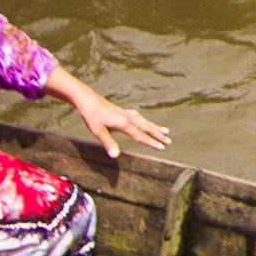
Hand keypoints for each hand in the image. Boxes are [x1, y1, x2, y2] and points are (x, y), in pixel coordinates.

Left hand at [53, 73, 170, 158]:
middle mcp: (127, 118)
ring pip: (143, 121)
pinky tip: (142, 120)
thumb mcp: (98, 131)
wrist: (87, 99)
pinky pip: (137, 117)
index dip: (151, 142)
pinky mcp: (121, 111)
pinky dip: (144, 120)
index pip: (140, 135)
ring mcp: (125, 113)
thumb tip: (115, 156)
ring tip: (164, 130)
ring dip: (154, 126)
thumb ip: (108, 143)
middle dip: (158, 134)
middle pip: (146, 127)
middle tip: (169, 140)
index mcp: (124, 123)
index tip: (162, 147)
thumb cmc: (91, 115)